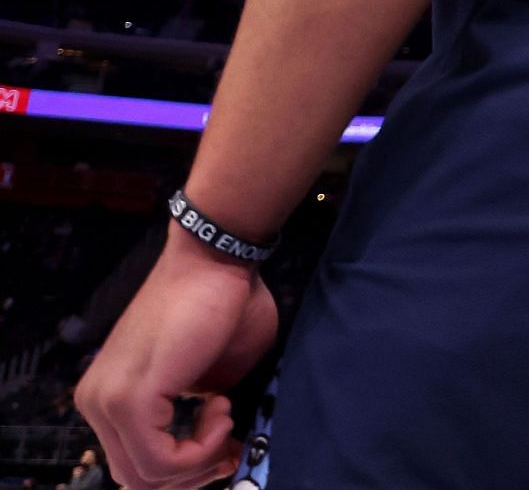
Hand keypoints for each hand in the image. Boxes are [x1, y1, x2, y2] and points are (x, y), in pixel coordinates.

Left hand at [76, 232, 278, 489]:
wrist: (216, 259)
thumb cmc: (225, 301)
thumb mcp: (216, 370)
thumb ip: (203, 406)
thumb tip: (212, 438)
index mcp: (110, 396)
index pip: (136, 463)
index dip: (188, 468)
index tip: (229, 447)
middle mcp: (97, 402)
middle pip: (138, 478)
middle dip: (195, 473)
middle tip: (232, 445)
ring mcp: (108, 402)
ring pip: (146, 476)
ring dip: (200, 458)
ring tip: (225, 411)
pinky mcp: (129, 399)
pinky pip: (161, 459)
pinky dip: (200, 448)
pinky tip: (221, 405)